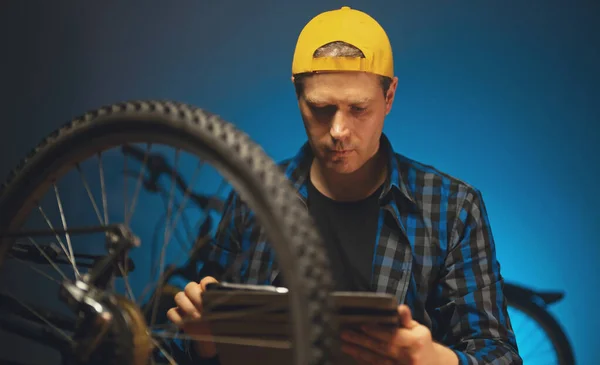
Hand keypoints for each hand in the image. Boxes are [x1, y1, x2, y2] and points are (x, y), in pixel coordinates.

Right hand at [166, 276, 218, 357]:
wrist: (213, 338)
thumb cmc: (221, 323)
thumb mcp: (226, 313)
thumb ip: (225, 304)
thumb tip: (223, 297)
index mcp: (209, 290)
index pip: (206, 280)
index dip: (206, 285)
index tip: (210, 294)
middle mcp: (196, 294)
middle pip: (190, 286)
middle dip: (195, 296)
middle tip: (203, 309)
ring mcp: (185, 304)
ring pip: (179, 296)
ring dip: (186, 306)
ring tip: (197, 318)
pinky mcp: (178, 316)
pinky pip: (171, 312)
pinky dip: (177, 318)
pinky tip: (185, 324)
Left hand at [340, 305, 457, 364]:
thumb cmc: (422, 343)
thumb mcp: (418, 329)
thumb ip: (406, 320)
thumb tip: (400, 307)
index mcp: (415, 341)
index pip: (393, 336)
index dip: (377, 331)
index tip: (362, 325)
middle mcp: (409, 356)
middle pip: (382, 348)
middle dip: (362, 341)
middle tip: (345, 334)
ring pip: (377, 360)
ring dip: (359, 352)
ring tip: (344, 345)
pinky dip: (365, 361)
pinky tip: (354, 355)